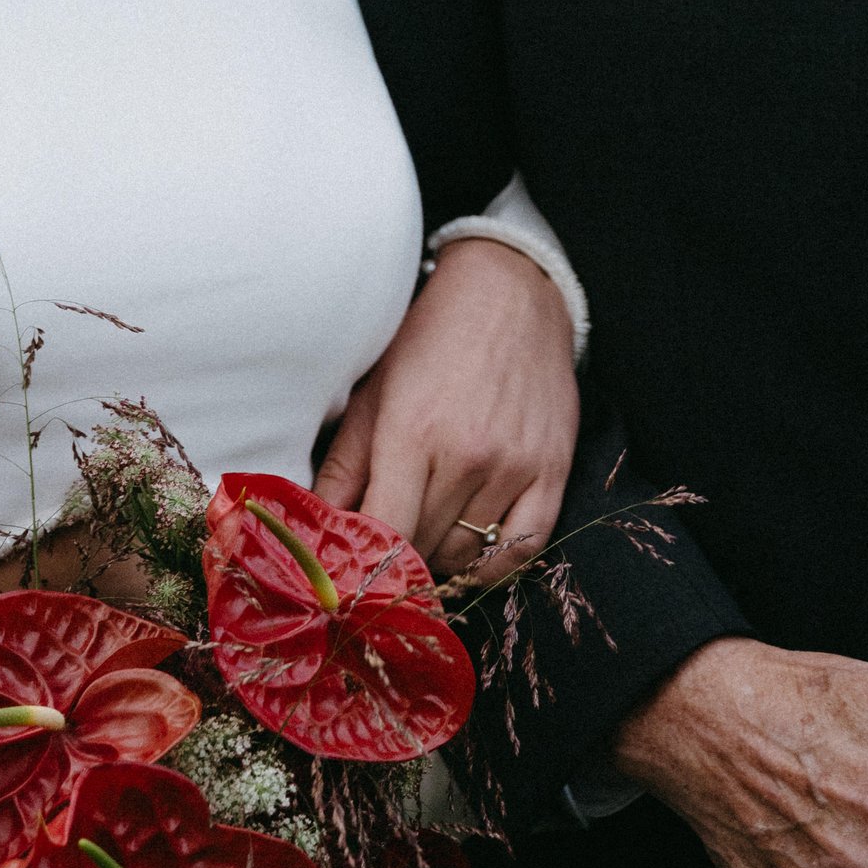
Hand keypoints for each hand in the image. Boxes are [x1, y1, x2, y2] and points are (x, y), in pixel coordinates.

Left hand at [313, 236, 577, 585]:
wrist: (510, 291)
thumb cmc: (428, 339)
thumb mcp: (371, 393)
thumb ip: (342, 467)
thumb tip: (314, 529)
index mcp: (411, 431)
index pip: (385, 532)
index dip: (363, 566)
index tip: (348, 576)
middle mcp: (467, 454)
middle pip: (424, 548)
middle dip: (396, 559)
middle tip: (381, 554)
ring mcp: (514, 465)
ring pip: (468, 553)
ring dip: (439, 558)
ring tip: (422, 537)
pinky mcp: (553, 470)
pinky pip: (524, 549)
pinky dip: (492, 565)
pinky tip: (469, 554)